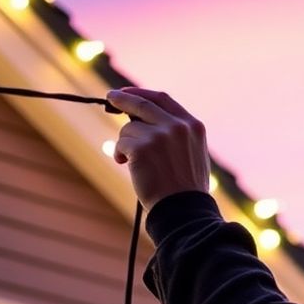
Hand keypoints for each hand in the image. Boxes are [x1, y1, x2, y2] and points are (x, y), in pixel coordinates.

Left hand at [106, 87, 210, 210]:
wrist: (184, 210)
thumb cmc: (186, 188)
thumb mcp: (191, 153)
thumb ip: (174, 133)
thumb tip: (140, 118)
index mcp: (193, 126)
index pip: (163, 99)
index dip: (143, 93)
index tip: (128, 93)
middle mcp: (178, 126)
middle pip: (142, 103)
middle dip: (123, 98)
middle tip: (110, 98)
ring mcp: (160, 135)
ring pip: (129, 129)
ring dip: (125, 144)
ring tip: (134, 163)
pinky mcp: (142, 147)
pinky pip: (121, 144)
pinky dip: (120, 154)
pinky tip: (128, 166)